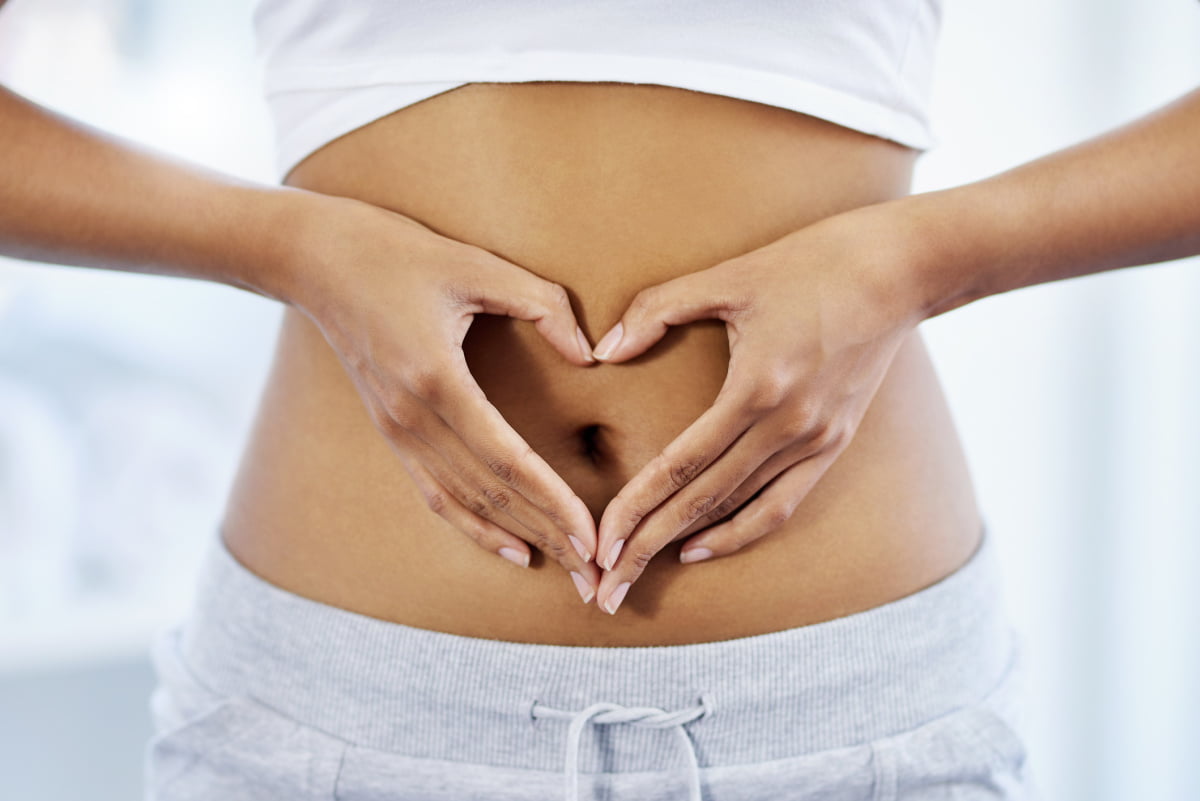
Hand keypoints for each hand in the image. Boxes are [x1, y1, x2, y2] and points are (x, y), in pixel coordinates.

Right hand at [280, 193, 602, 596]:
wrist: (316, 259)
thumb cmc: (399, 254)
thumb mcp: (477, 264)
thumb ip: (542, 305)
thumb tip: (590, 355)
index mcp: (437, 379)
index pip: (506, 459)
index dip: (552, 501)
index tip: (592, 536)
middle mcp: (412, 418)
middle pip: (490, 494)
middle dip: (547, 536)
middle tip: (594, 575)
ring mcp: (396, 430)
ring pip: (464, 502)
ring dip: (518, 538)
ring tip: (565, 570)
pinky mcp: (391, 432)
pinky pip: (436, 492)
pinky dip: (474, 525)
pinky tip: (511, 547)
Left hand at [587, 205, 927, 613]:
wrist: (900, 270)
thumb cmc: (809, 263)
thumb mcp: (728, 276)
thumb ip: (658, 309)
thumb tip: (604, 349)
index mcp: (757, 388)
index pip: (680, 466)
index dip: (635, 509)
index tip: (599, 545)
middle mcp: (789, 427)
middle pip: (703, 502)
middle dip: (648, 546)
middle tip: (605, 588)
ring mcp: (817, 440)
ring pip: (741, 511)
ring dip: (688, 546)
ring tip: (643, 575)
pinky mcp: (836, 442)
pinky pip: (783, 503)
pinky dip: (742, 530)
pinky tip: (703, 546)